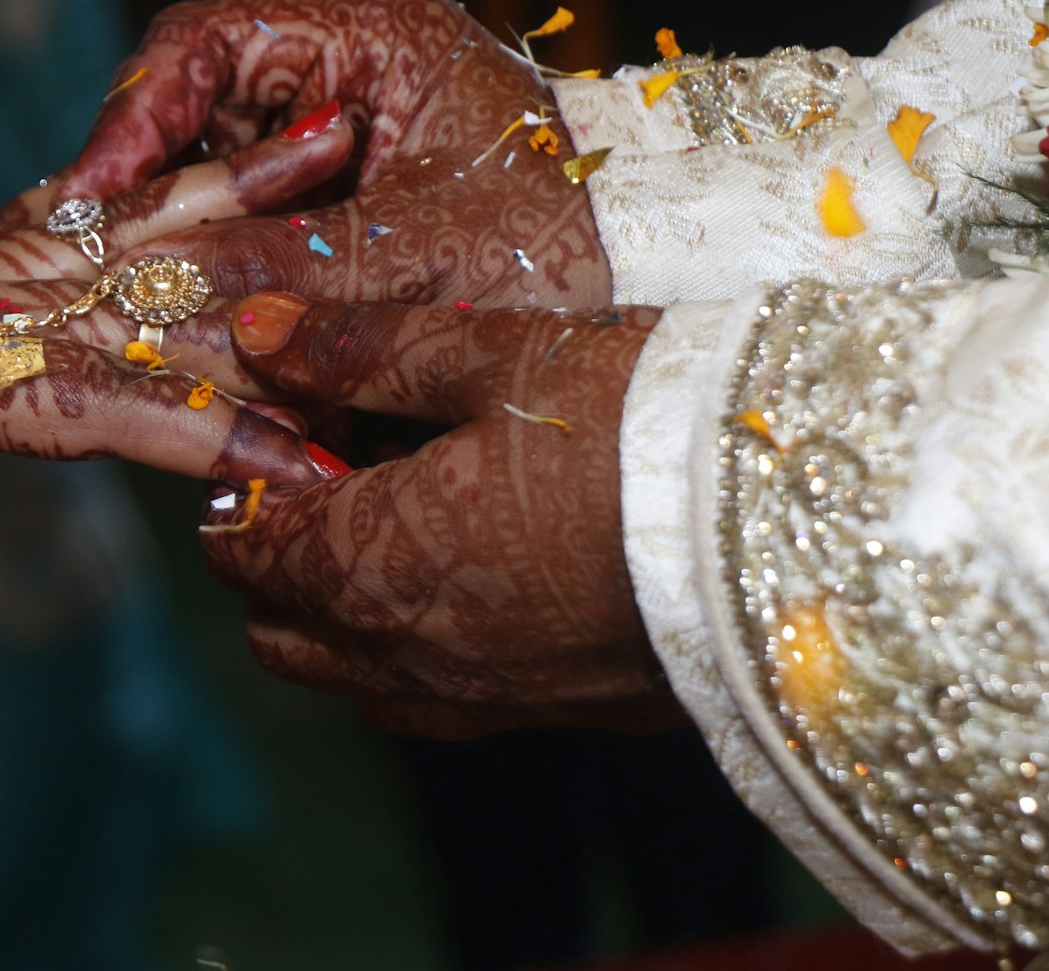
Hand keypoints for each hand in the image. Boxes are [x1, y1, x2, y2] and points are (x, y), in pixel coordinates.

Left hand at [0, 240, 331, 744]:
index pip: (73, 401)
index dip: (193, 433)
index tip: (303, 456)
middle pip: (106, 281)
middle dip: (242, 258)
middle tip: (367, 204)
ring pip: (81, 242)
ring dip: (202, 205)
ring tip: (316, 143)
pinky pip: (39, 245)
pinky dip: (132, 225)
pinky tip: (195, 199)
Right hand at [56, 0, 611, 308]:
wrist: (662, 288)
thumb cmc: (578, 243)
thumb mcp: (427, 253)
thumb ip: (293, 265)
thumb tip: (161, 294)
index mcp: (370, 32)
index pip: (206, 41)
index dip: (133, 116)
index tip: (95, 198)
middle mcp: (344, 68)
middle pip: (194, 112)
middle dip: (152, 196)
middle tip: (106, 270)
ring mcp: (338, 132)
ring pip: (213, 177)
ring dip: (186, 247)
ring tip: (154, 310)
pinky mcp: (339, 198)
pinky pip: (251, 227)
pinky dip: (229, 278)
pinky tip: (214, 329)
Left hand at [204, 290, 676, 737]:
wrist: (806, 525)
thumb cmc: (638, 424)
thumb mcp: (492, 356)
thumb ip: (359, 349)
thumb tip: (255, 331)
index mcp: (369, 564)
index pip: (241, 549)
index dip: (247, 484)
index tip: (294, 427)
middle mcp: (407, 657)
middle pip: (280, 629)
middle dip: (280, 557)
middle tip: (341, 470)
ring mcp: (482, 700)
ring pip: (354, 675)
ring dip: (345, 609)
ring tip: (412, 516)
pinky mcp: (557, 717)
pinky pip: (440, 701)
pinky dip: (421, 648)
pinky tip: (481, 570)